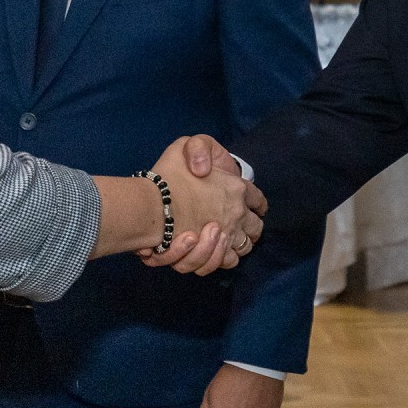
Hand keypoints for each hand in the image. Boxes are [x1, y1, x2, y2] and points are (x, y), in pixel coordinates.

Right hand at [145, 136, 261, 275]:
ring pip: (244, 247)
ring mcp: (226, 235)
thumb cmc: (167, 174)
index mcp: (236, 187)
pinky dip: (222, 258)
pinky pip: (227, 262)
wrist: (149, 205)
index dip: (257, 204)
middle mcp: (237, 213)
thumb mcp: (185, 145)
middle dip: (249, 228)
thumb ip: (200, 149)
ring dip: (235, 244)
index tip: (255, 207)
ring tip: (218, 238)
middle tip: (234, 226)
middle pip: (256, 227)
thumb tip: (205, 169)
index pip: (258, 199)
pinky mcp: (212, 253)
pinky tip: (211, 252)